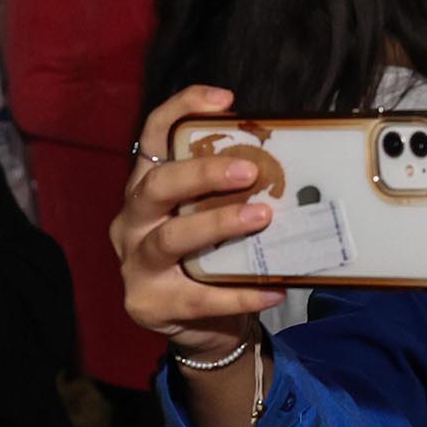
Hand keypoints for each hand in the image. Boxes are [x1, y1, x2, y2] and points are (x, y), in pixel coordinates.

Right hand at [112, 85, 283, 355]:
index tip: (225, 100)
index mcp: (147, 189)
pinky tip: (275, 289)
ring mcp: (135, 265)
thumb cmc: (211, 257)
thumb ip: (233, 192)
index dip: (181, 111)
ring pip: (170, 239)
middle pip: (156, 186)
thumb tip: (294, 161)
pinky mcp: (150, 305)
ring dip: (218, 225)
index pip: (152, 138)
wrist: (199, 326)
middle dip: (202, 174)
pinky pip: (199, 297)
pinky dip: (240, 294)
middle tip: (249, 170)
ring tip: (262, 217)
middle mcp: (133, 222)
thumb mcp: (214, 216)